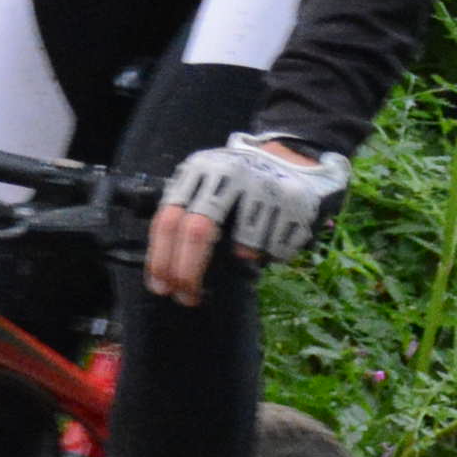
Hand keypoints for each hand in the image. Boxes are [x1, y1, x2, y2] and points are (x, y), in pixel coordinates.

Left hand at [147, 135, 348, 303]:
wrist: (289, 159)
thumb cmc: (237, 185)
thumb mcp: (205, 185)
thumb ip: (187, 214)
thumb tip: (168, 272)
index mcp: (200, 170)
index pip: (170, 218)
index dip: (161, 258)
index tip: (162, 286)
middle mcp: (230, 174)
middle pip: (199, 230)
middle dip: (188, 272)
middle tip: (187, 297)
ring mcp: (263, 185)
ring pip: (245, 247)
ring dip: (242, 263)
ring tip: (245, 256)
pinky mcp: (295, 200)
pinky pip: (276, 249)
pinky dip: (271, 256)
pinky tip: (271, 241)